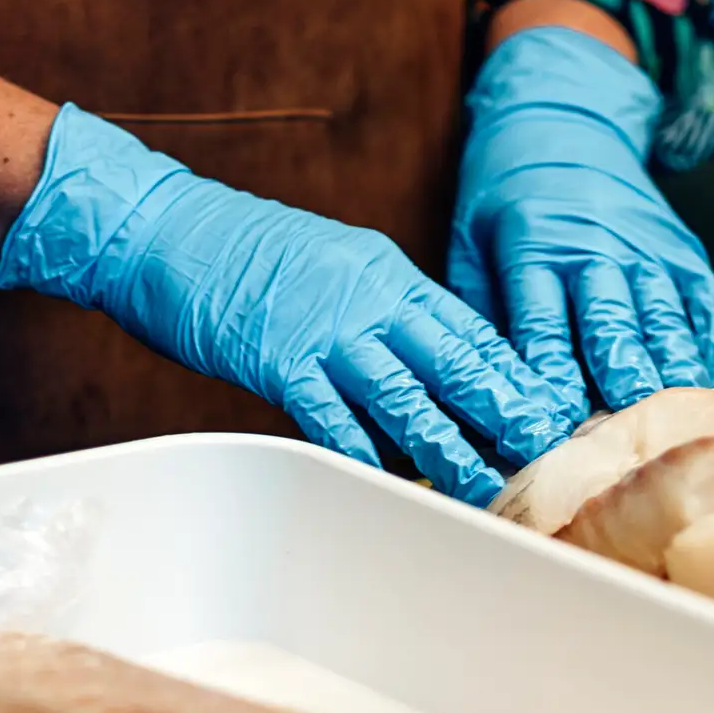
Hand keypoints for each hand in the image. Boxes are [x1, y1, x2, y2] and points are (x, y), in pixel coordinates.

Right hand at [0, 106, 575, 504]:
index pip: (468, 329)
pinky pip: (333, 417)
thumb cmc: (241, 250)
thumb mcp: (332, 263)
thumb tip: (418, 356)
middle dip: (506, 409)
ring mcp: (325, 331)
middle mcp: (369, 300)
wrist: (162, 228)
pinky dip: (364, 455)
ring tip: (485, 484)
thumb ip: (378, 307)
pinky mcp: (280, 362)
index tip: (552, 408)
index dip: (513, 373)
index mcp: (388, 273)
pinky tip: (390, 484)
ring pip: (406, 397)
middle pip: (455, 361)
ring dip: (449, 446)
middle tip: (547, 450)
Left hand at [450, 26, 713, 419]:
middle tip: (624, 436)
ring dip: (670, 379)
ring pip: (665, 322)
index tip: (551, 427)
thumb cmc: (507, 197)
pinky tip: (711, 394)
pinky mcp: (686, 255)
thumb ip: (483, 313)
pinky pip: (706, 310)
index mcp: (534, 244)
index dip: (549, 377)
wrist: (566, 121)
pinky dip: (711, 354)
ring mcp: (649, 249)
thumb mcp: (471, 243)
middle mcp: (597, 246)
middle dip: (619, 383)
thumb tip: (487, 396)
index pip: (542, 322)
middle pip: (613, 325)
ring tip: (672, 428)